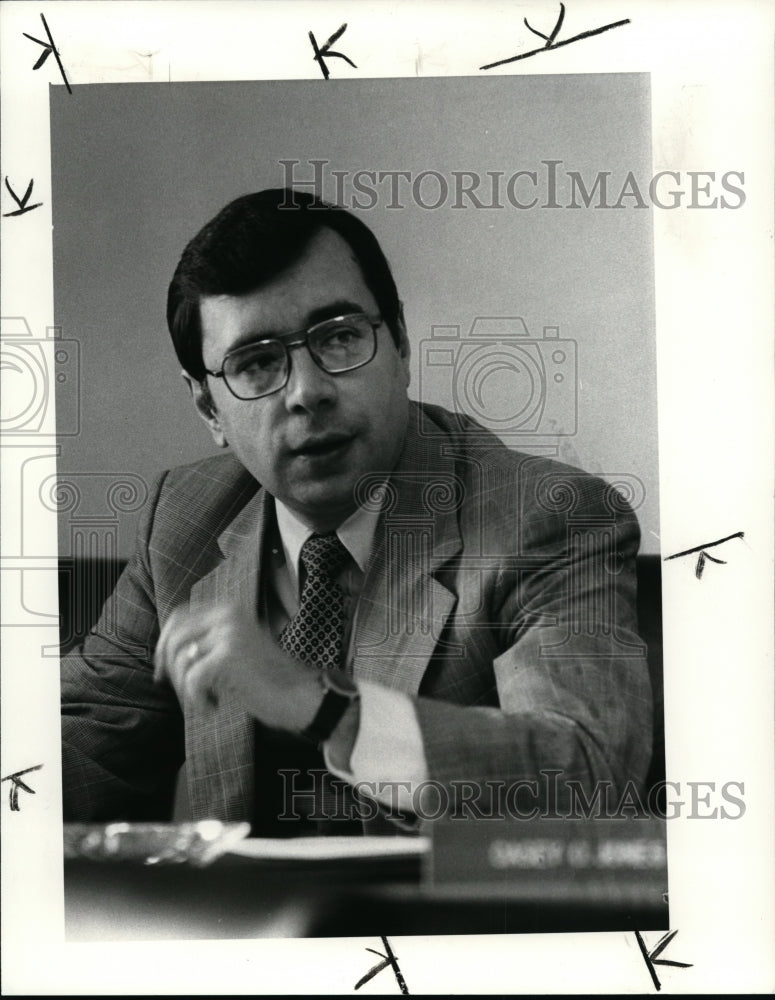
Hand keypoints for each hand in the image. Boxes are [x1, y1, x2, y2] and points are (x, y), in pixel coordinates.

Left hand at [154, 603, 322, 731]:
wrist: (298, 696)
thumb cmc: (264, 679)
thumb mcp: (231, 650)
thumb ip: (204, 642)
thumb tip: (162, 653)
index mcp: (228, 608)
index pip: (177, 617)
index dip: (164, 644)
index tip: (163, 670)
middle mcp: (227, 613)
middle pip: (174, 639)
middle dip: (172, 671)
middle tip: (185, 694)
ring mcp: (229, 631)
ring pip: (180, 661)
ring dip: (187, 690)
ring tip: (208, 701)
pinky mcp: (228, 654)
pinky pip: (192, 680)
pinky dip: (197, 700)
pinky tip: (214, 707)